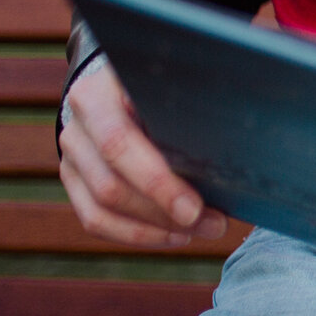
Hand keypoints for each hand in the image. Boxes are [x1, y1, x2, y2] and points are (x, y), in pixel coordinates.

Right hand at [56, 57, 229, 246]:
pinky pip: (95, 220)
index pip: (119, 145)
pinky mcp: (74, 181)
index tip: (195, 208)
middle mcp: (77, 127)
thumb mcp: (174, 80)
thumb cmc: (161, 84)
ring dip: (156, 229)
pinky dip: (137, 234)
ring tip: (202, 230)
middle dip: (165, 213)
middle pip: (110, 185)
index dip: (156, 182)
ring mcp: (71, 157)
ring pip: (102, 208)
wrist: (121, 84)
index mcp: (98, 95)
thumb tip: (243, 129)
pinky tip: (174, 235)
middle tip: (215, 224)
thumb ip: (193, 100)